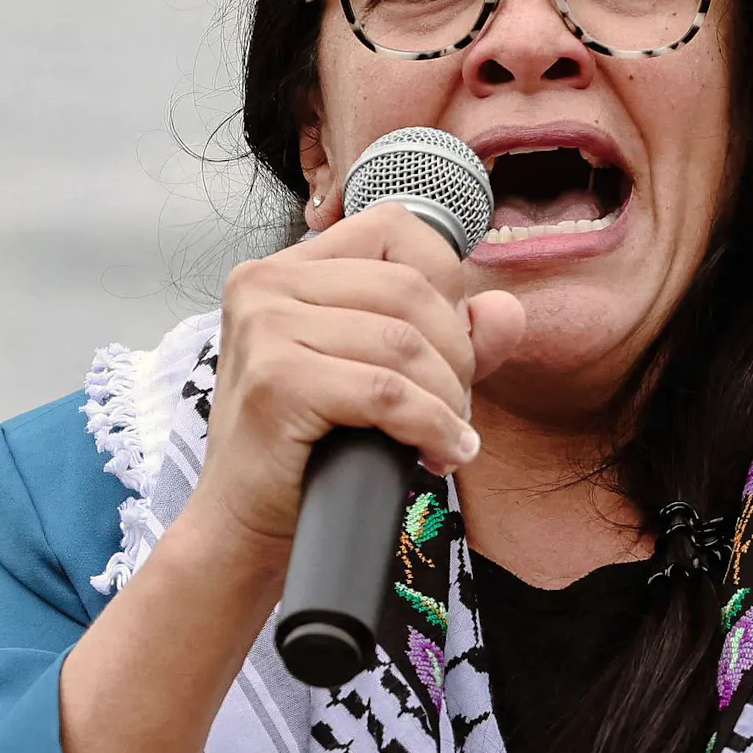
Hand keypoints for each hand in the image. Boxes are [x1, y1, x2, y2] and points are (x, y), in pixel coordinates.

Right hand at [189, 202, 526, 553]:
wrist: (247, 523)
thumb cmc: (310, 446)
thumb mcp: (384, 374)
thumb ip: (450, 337)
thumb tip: (505, 310)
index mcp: (287, 268)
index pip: (396, 228)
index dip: (445, 282)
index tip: (449, 345)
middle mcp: (266, 283)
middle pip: (409, 288)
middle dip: (454, 353)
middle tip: (455, 407)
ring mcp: (265, 327)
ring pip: (403, 343)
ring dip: (446, 398)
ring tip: (448, 436)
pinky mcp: (276, 379)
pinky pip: (387, 392)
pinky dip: (430, 425)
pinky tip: (440, 453)